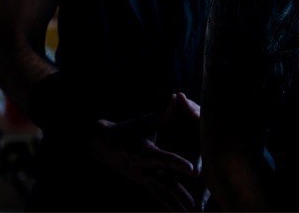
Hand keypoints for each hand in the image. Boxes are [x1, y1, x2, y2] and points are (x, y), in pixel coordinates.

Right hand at [85, 99, 201, 210]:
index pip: (165, 159)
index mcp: (145, 153)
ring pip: (162, 194)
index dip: (179, 164)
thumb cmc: (127, 130)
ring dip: (176, 204)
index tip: (193, 170)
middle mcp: (144, 169)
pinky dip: (168, 204)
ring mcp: (143, 178)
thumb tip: (175, 96)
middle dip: (180, 194)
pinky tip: (178, 211)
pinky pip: (157, 196)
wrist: (103, 144)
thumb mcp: (145, 122)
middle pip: (165, 183)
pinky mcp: (143, 182)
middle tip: (195, 204)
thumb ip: (163, 112)